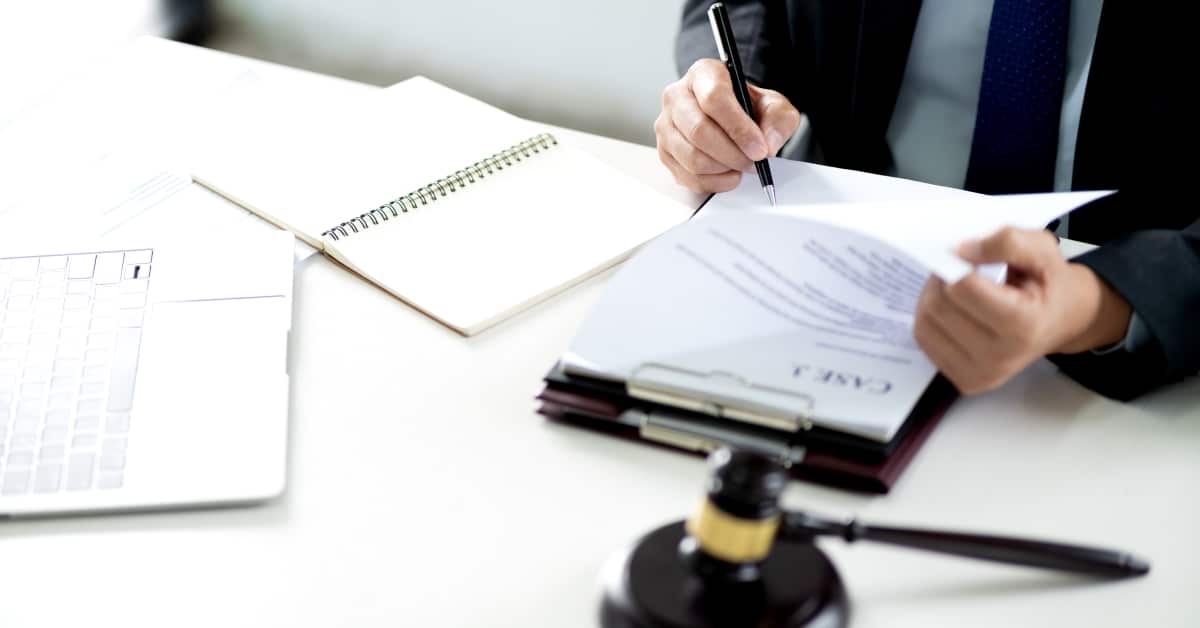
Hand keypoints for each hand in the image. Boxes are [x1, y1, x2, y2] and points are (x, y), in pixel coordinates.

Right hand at [656, 59, 800, 192]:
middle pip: (699, 130)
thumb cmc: (748, 108)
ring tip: (741, 166)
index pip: (714, 98)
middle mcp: (677, 96)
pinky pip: (688, 176)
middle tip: (753, 162)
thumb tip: (768, 144)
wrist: (732, 119)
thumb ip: (778, 119)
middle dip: (732, 154)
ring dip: (723, 170)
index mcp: (703, 74)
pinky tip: (728, 174)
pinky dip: (714, 183)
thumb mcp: (773, 105)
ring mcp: (666, 125)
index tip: (759, 149)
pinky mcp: (664, 152)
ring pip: (692, 157)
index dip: (739, 128)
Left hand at [913, 227, 1132, 394]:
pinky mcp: (965, 381)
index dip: (957, 263)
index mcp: (1023, 325)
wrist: (1061, 322)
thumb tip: (961, 252)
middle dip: (941, 279)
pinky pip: (925, 341)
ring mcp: (981, 374)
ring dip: (931, 298)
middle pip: (938, 306)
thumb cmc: (1049, 283)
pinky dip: (930, 319)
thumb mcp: (1042, 249)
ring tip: (954, 288)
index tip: (966, 256)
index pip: (962, 287)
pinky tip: (951, 310)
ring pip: (924, 324)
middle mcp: (1001, 357)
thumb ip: (1007, 242)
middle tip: (957, 269)